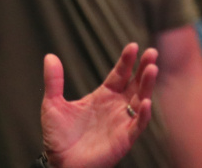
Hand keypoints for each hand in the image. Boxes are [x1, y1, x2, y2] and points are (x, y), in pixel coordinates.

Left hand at [41, 44, 157, 167]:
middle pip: (136, 83)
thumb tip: (49, 57)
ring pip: (141, 99)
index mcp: (103, 95)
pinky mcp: (125, 138)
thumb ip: (54, 81)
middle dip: (145, 67)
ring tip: (152, 69)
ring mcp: (122, 121)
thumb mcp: (52, 105)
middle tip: (151, 53)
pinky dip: (144, 114)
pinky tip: (146, 102)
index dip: (127, 60)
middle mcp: (117, 106)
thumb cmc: (58, 138)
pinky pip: (138, 124)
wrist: (59, 165)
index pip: (119, 74)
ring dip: (148, 85)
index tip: (133, 46)